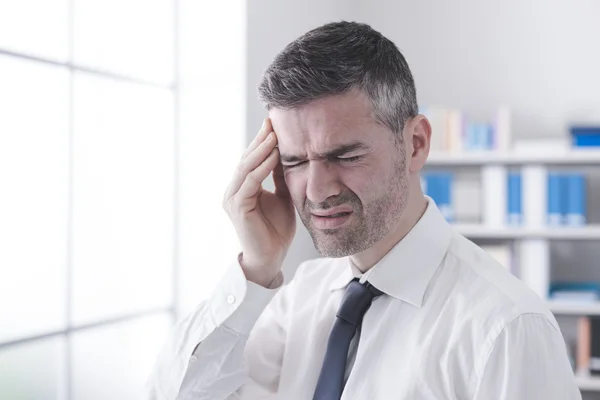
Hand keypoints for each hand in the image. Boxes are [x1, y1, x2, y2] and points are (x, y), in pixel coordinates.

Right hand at [223, 118, 295, 286]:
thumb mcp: (283, 197)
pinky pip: (250, 181)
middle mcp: (234, 190)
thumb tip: (286, 155)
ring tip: (274, 134)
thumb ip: (281, 178)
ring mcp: (233, 198)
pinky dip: (262, 167)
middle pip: (246, 158)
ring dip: (261, 149)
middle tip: (272, 121)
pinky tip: (274, 156)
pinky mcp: (238, 207)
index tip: (274, 124)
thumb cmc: (276, 231)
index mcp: (242, 187)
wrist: (271, 258)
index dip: (262, 141)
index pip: (251, 159)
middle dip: (260, 139)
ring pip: (246, 167)